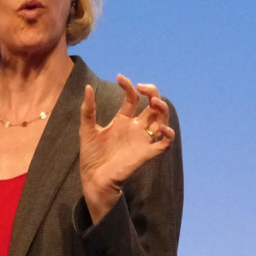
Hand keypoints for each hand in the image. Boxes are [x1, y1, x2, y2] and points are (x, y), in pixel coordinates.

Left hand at [79, 74, 174, 223]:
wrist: (93, 178)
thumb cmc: (91, 155)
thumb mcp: (87, 128)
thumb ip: (88, 109)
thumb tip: (88, 87)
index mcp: (123, 120)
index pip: (133, 98)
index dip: (128, 86)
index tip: (120, 77)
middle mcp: (135, 128)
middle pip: (153, 106)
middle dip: (153, 93)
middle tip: (143, 88)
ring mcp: (142, 140)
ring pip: (162, 120)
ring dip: (163, 109)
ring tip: (154, 102)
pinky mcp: (147, 153)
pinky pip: (165, 143)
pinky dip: (168, 134)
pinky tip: (162, 127)